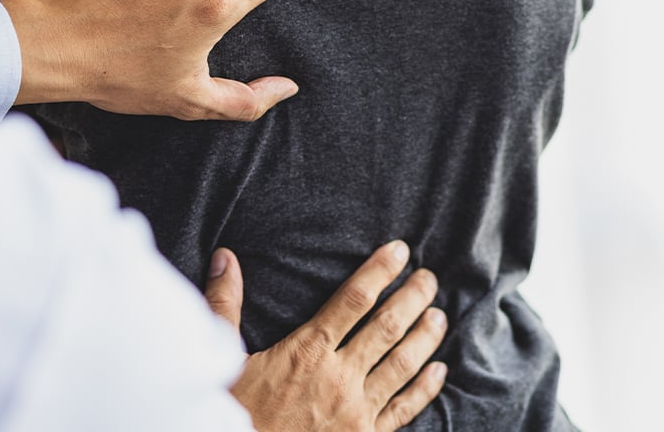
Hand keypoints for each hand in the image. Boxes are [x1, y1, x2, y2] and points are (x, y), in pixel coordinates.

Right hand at [205, 243, 447, 431]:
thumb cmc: (234, 410)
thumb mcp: (224, 357)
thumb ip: (225, 304)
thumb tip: (225, 257)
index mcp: (306, 351)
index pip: (353, 299)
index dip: (379, 271)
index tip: (399, 251)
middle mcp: (338, 378)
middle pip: (386, 327)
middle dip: (412, 298)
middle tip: (429, 278)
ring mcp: (356, 412)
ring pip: (401, 366)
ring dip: (425, 337)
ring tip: (439, 315)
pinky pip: (403, 410)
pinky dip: (424, 389)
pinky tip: (439, 371)